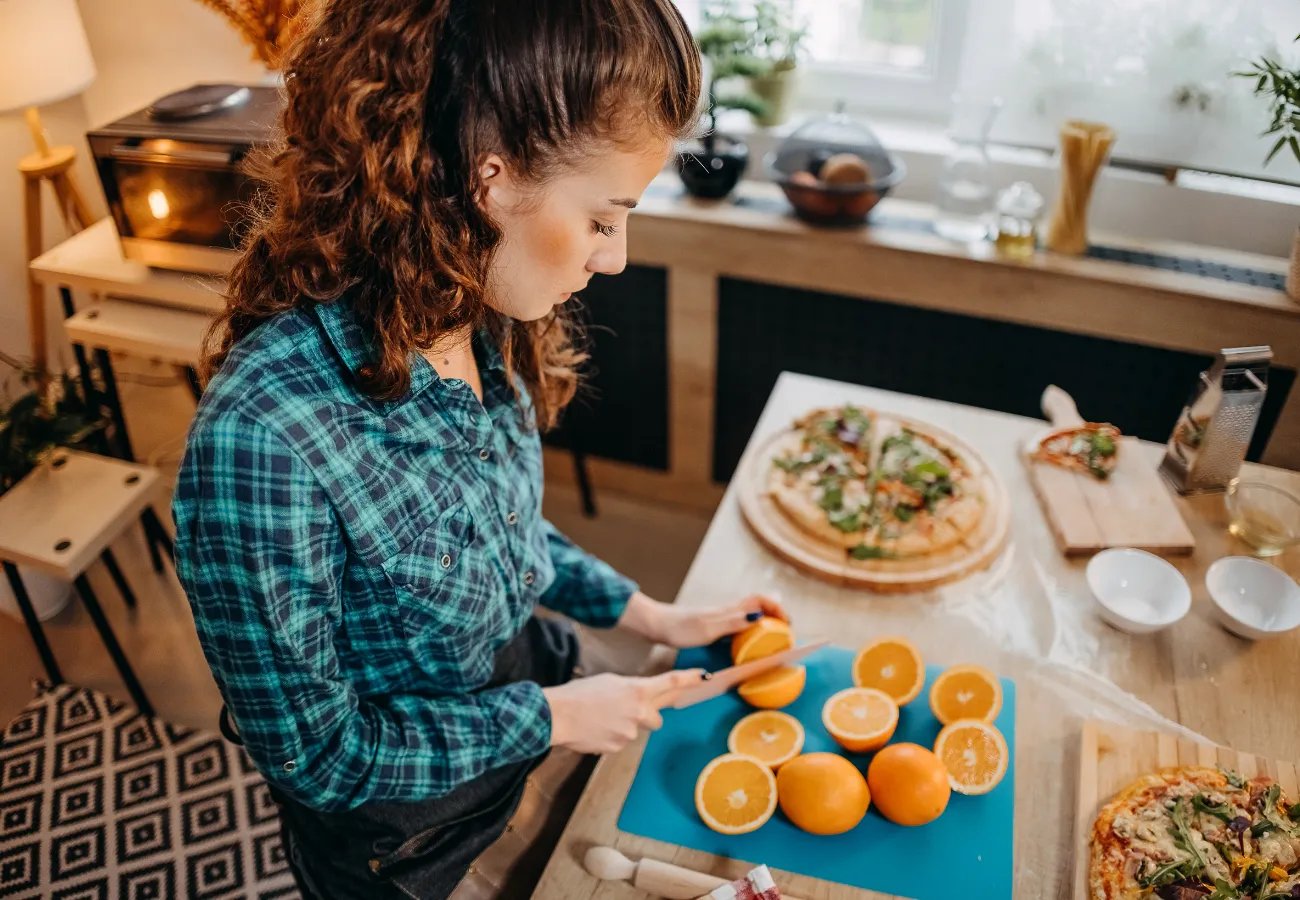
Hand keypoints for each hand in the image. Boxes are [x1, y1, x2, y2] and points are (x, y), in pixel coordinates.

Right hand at [542, 668, 705, 754]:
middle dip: (647, 715)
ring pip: (637, 730)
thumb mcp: (610, 681)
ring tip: (601, 718)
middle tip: (626, 710)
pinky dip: (612, 736)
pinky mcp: (618, 747)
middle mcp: (639, 712)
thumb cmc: (580, 693)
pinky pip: (621, 742)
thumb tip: (641, 697)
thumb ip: (631, 688)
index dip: (689, 679)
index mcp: (638, 690)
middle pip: (657, 717)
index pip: (671, 683)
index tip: (704, 676)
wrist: (558, 715)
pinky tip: (595, 729)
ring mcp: (630, 732)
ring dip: (626, 726)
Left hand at [620, 591, 790, 648]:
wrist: (657, 625)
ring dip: (764, 621)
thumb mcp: (708, 628)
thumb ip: (733, 622)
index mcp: (729, 610)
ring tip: (772, 637)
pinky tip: (747, 642)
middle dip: (775, 613)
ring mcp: (720, 617)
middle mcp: (727, 610)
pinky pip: (738, 624)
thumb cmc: (680, 628)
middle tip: (785, 631)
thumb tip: (759, 616)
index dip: (777, 607)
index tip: (788, 622)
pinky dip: (749, 630)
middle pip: (758, 604)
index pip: (760, 600)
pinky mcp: (712, 624)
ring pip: (749, 614)